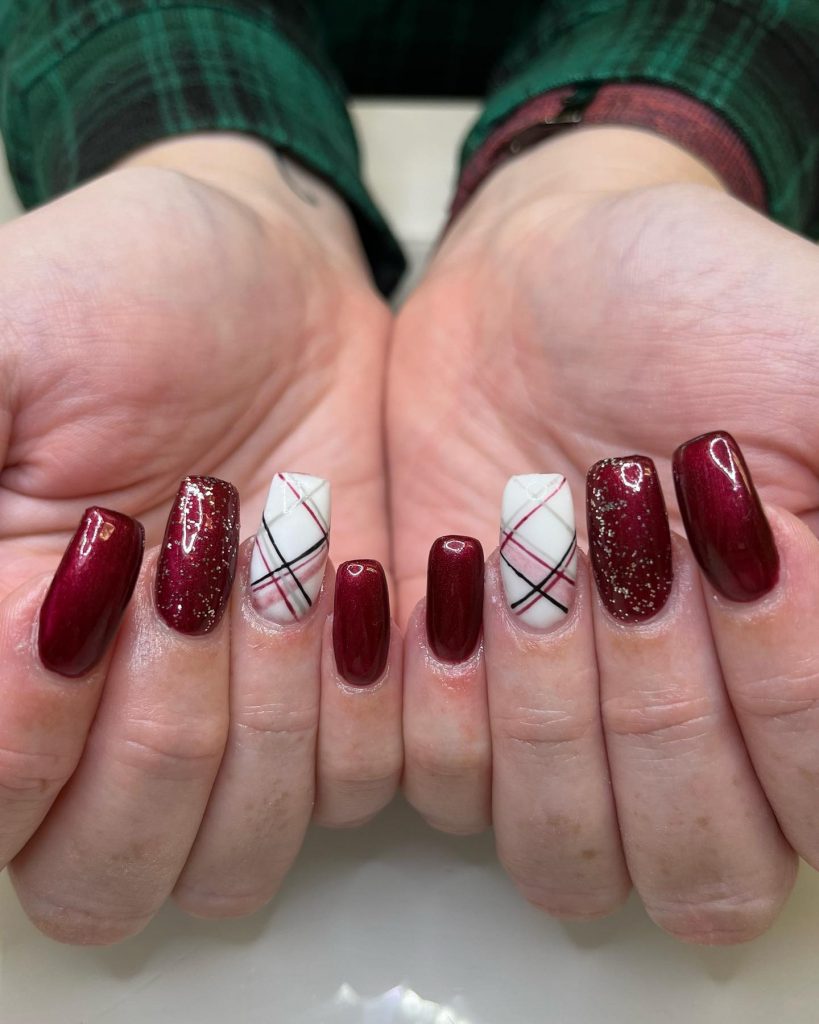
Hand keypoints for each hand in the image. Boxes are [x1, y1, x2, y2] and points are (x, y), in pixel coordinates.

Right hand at [0, 135, 401, 942]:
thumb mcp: (6, 349)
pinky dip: (365, 698)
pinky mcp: (334, 704)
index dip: (32, 721)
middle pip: (103, 877)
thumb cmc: (123, 293)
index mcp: (1, 654)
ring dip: (272, 713)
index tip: (102, 553)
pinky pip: (355, 788)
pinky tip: (360, 576)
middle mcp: (100, 725)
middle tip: (195, 562)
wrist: (276, 287)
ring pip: (235, 861)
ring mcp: (227, 726)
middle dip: (163, 733)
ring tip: (292, 548)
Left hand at [389, 126, 818, 941]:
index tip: (737, 519)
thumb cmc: (704, 309)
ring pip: (560, 852)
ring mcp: (565, 739)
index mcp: (801, 689)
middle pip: (696, 867)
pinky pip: (440, 788)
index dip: (777, 679)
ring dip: (547, 700)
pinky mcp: (455, 705)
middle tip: (629, 520)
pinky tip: (454, 560)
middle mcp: (694, 743)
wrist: (539, 284)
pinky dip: (441, 692)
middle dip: (659, 698)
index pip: (809, 799)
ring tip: (534, 531)